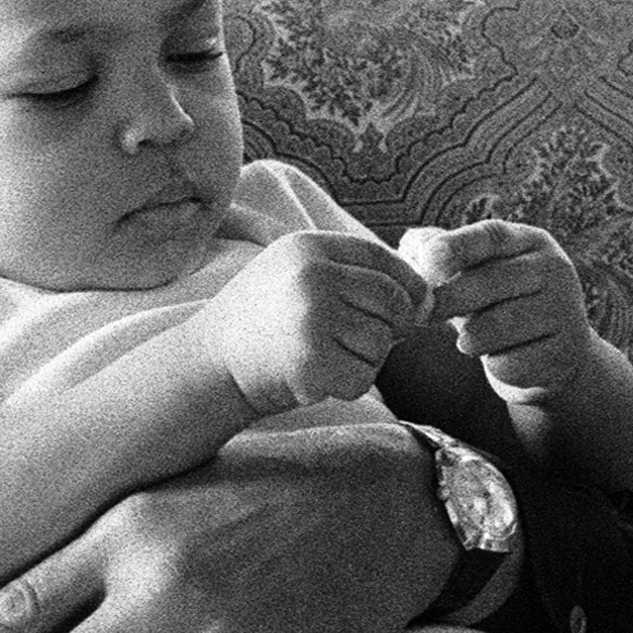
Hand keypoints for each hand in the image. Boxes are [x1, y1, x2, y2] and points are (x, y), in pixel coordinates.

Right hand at [195, 232, 425, 417]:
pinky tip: (316, 378)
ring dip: (364, 359)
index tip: (413, 309)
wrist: (206, 364)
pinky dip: (348, 386)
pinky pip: (363, 377)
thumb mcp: (294, 275)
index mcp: (309, 247)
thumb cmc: (259, 324)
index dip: (409, 286)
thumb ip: (349, 274)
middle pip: (394, 302)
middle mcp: (312, 276)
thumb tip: (426, 297)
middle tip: (361, 342)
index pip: (383, 259)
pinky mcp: (311, 361)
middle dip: (391, 328)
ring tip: (324, 357)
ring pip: (381, 342)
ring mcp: (311, 317)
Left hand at [398, 221, 601, 406]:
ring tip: (471, 340)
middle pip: (490, 280)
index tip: (427, 261)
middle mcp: (554, 268)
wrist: (555, 355)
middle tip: (426, 315)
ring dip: (471, 339)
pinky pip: (512, 363)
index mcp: (528, 241)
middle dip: (448, 299)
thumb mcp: (476, 275)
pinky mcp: (566, 351)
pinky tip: (505, 359)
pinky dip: (497, 366)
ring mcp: (565, 309)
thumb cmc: (500, 305)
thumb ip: (442, 257)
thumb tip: (409, 244)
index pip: (491, 235)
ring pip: (498, 326)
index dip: (456, 246)